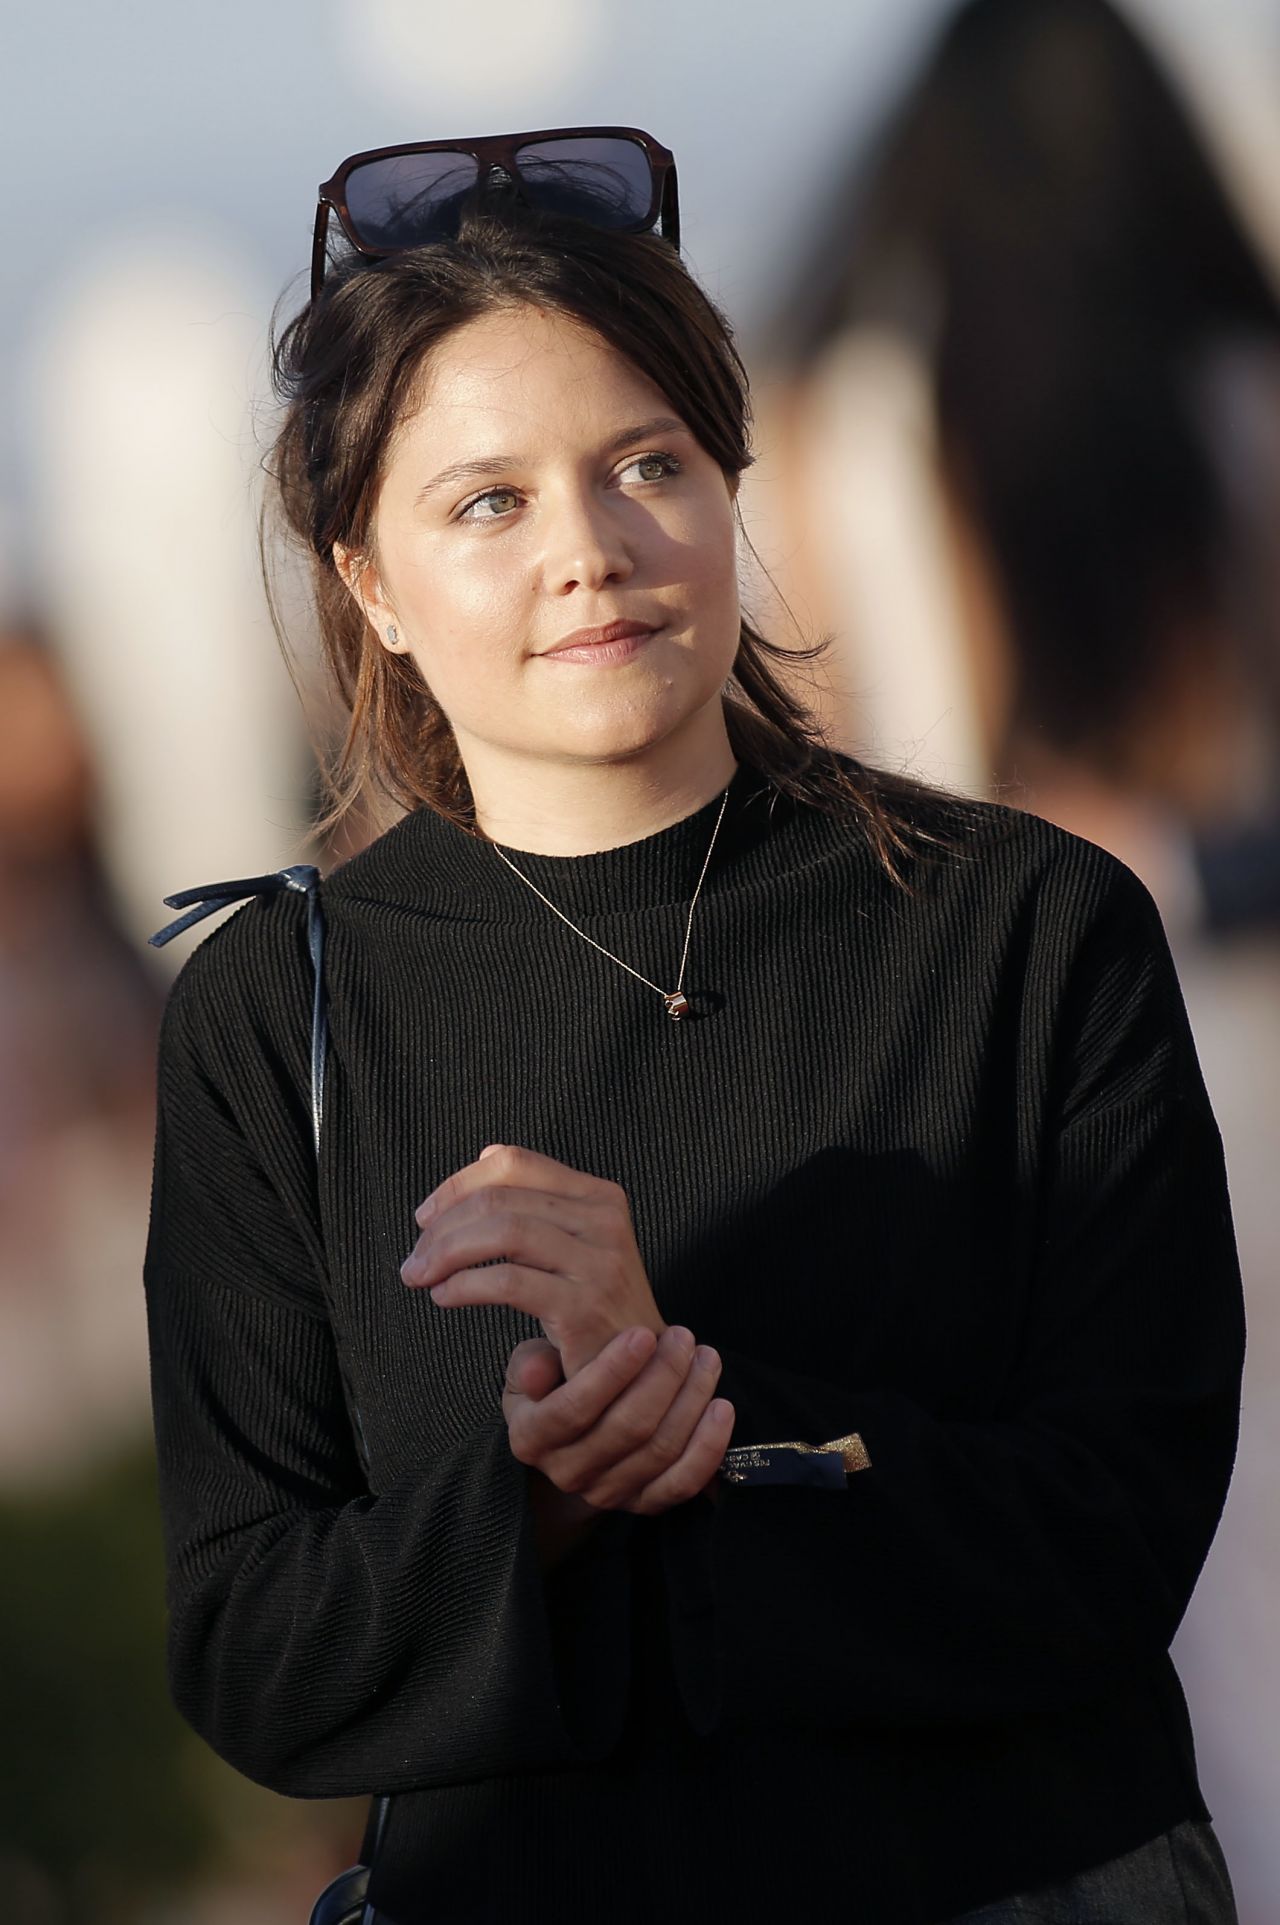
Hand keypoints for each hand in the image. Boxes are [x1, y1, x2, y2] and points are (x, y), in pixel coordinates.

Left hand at [402, 1144, 666, 1378]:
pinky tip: (444, 1296)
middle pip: (501, 1198)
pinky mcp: (585, 1306)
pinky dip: (464, 1285)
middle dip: (443, 1226)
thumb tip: (485, 1154)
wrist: (640, 1374)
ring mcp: (600, 1263)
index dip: (459, 1183)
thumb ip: (535, 1201)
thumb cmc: (596, 1309)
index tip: (425, 1216)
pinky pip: (508, 1282)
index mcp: (600, 1196)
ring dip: (446, 1253)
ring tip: (419, 1277)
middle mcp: (605, 1220)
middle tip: (414, 1258)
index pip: (515, 1164)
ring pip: (503, 1233)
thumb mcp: (575, 1243)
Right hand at [501, 1325, 733, 1517]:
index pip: (573, 1409)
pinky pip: (683, 1483)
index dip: (612, 1371)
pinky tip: (722, 1408)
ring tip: (706, 1359)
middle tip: (683, 1337)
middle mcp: (567, 1473)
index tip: (643, 1333)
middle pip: (627, 1429)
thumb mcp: (531, 1366)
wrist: (576, 1430)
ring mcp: (607, 1493)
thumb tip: (535, 1372)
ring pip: (660, 1451)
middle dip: (664, 1377)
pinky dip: (708, 1447)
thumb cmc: (556, 1382)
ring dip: (691, 1400)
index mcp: (532, 1438)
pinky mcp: (643, 1503)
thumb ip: (530, 1362)